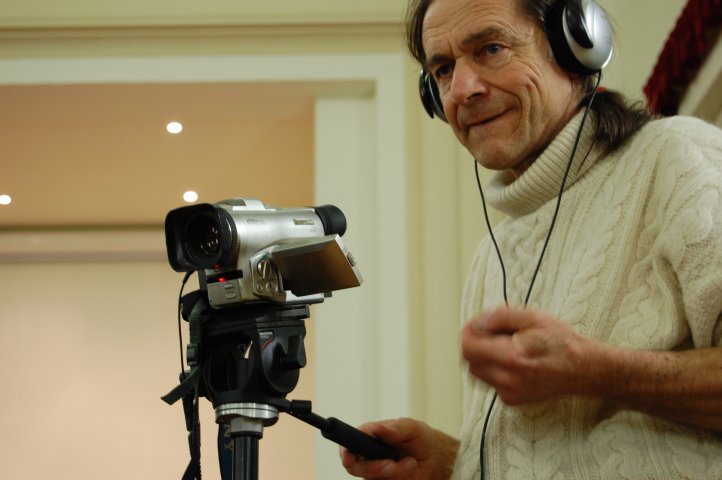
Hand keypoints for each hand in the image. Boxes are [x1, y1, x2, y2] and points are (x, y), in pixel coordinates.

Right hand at [339, 418, 458, 478]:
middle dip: (376, 468)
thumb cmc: (419, 437)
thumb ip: (395, 428)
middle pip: (357, 468)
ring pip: (374, 479)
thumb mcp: (411, 428)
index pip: (347, 446)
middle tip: (393, 464)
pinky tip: (410, 471)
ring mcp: (374, 473)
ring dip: (394, 473)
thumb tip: (377, 428)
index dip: (345, 453)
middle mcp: (366, 457)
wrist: (433, 458)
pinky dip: (401, 478)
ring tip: (411, 464)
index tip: (350, 459)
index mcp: (367, 437)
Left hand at [460, 305, 597, 404]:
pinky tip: (514, 361)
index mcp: (511, 357)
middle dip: (475, 344)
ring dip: (483, 357)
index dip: (469, 332)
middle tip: (493, 332)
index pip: (468, 348)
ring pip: (478, 372)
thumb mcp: (532, 317)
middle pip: (469, 361)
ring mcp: (509, 393)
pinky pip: (491, 381)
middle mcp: (507, 379)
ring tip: (505, 346)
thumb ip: (500, 317)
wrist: (583, 369)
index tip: (477, 324)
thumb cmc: (561, 342)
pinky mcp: (512, 400)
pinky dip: (495, 369)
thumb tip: (478, 322)